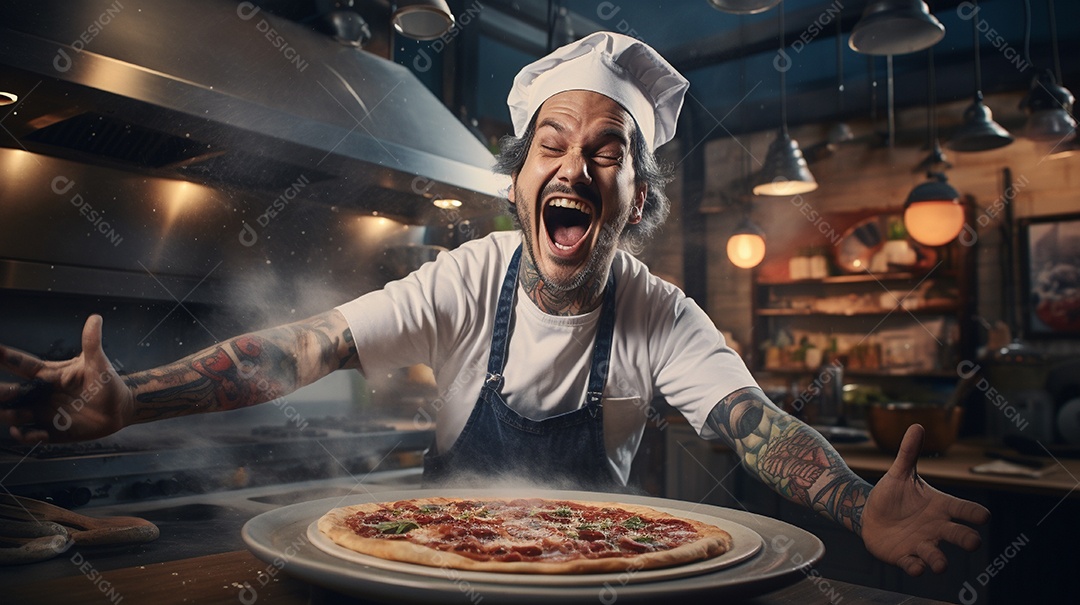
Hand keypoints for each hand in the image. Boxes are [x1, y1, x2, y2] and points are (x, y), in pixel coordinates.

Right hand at [0, 315, 132, 442]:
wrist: (120, 408)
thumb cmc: (107, 383)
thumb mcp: (99, 363)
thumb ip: (92, 343)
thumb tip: (95, 318)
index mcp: (49, 375)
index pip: (22, 365)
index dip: (5, 357)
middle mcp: (41, 394)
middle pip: (12, 392)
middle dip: (2, 392)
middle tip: (3, 392)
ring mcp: (44, 413)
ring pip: (15, 414)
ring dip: (8, 415)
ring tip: (10, 414)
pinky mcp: (52, 430)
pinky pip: (30, 435)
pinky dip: (23, 435)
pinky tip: (21, 432)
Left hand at [862, 424, 990, 575]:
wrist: (869, 512)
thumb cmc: (892, 494)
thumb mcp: (900, 473)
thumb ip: (909, 452)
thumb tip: (917, 425)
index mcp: (940, 507)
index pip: (965, 510)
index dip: (975, 514)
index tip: (982, 516)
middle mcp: (936, 528)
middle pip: (961, 536)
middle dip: (967, 540)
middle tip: (971, 541)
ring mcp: (922, 544)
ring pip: (938, 557)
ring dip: (939, 561)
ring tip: (938, 564)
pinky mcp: (905, 556)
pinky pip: (914, 566)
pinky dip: (916, 567)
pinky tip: (914, 566)